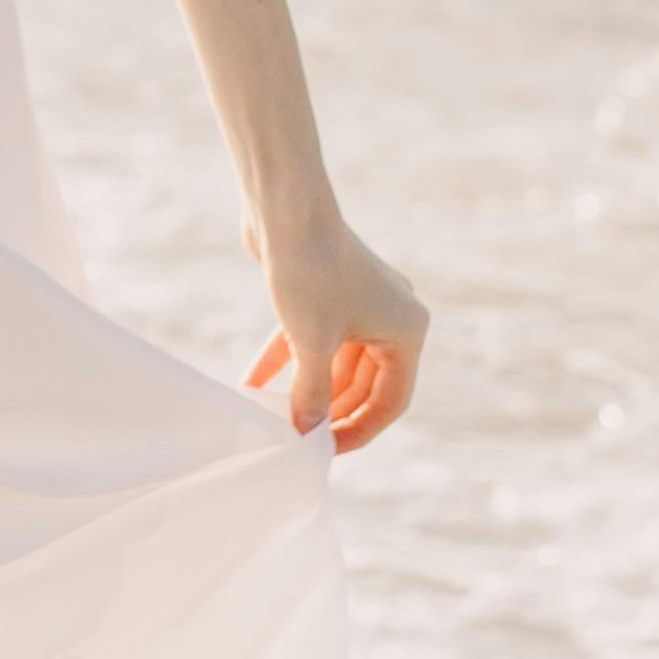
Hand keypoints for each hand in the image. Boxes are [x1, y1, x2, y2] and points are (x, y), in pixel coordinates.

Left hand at [246, 210, 426, 449]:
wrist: (285, 207)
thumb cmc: (310, 272)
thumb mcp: (312, 344)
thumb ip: (312, 394)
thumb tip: (304, 432)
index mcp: (406, 331)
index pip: (391, 400)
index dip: (360, 430)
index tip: (325, 451)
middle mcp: (390, 317)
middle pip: (363, 385)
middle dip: (329, 412)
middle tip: (295, 439)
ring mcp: (358, 304)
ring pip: (335, 363)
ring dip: (304, 389)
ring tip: (272, 418)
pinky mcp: (327, 293)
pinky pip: (311, 339)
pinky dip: (286, 360)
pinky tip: (252, 383)